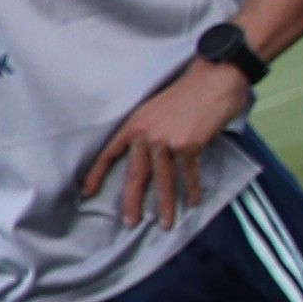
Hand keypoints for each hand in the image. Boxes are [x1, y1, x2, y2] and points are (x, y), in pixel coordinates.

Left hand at [83, 58, 251, 228]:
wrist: (215, 78)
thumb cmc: (189, 92)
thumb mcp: (156, 109)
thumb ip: (149, 130)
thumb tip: (151, 156)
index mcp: (134, 125)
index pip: (109, 153)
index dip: (97, 174)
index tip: (87, 193)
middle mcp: (145, 135)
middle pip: (134, 175)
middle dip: (131, 202)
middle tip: (130, 222)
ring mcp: (165, 141)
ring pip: (162, 181)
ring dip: (165, 206)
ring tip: (166, 224)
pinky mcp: (187, 145)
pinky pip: (188, 174)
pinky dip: (192, 189)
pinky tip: (193, 201)